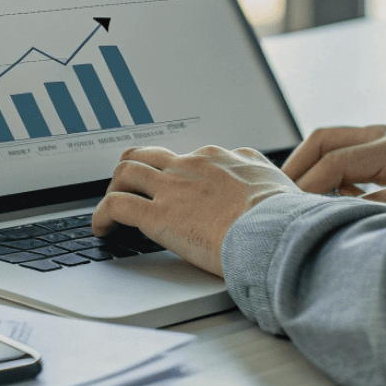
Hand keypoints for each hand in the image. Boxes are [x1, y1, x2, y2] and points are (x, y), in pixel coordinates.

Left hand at [92, 145, 298, 276]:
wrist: (277, 231)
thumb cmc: (284, 216)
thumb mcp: (277, 182)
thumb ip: (261, 175)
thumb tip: (259, 176)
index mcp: (220, 159)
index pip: (185, 158)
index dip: (171, 174)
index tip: (169, 190)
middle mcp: (191, 166)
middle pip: (147, 155)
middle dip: (132, 171)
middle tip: (128, 191)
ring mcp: (173, 188)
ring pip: (126, 172)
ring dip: (115, 189)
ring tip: (110, 210)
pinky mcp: (158, 216)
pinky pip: (116, 205)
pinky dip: (102, 215)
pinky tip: (102, 229)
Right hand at [281, 126, 385, 212]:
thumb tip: (345, 214)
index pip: (333, 162)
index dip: (305, 188)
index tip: (285, 213)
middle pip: (324, 139)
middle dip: (295, 166)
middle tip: (277, 198)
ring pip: (336, 142)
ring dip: (314, 167)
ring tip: (302, 202)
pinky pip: (355, 152)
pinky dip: (335, 170)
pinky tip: (341, 200)